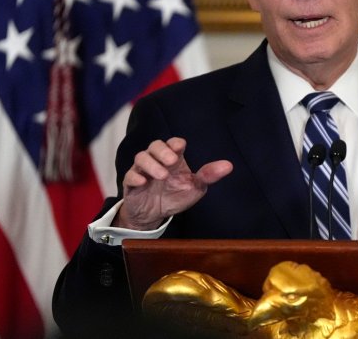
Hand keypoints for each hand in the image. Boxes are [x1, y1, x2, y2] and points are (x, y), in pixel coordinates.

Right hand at [115, 137, 232, 230]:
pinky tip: (143, 182)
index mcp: (174, 158)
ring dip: (151, 164)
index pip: (173, 143)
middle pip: (154, 145)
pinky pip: (129, 176)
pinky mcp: (131, 184)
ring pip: (141, 157)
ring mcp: (143, 171)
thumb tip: (228, 166)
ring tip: (161, 176)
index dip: (175, 143)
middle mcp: (157, 161)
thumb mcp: (195, 187)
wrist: (155, 215)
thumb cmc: (175, 195)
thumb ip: (209, 175)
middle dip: (162, 151)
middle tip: (172, 162)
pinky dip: (135, 177)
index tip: (179, 148)